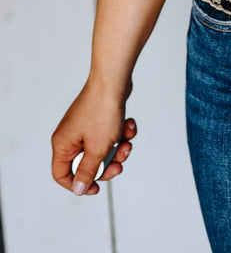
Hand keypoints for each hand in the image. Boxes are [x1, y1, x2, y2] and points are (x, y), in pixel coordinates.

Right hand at [51, 79, 136, 195]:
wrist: (114, 80)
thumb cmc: (102, 111)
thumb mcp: (97, 148)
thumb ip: (87, 171)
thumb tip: (78, 190)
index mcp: (63, 144)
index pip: (61, 174)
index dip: (78, 184)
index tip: (97, 187)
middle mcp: (70, 135)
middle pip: (86, 164)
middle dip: (106, 164)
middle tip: (119, 163)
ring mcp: (84, 126)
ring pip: (101, 149)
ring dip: (118, 148)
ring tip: (127, 141)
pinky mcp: (98, 118)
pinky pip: (109, 135)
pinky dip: (121, 133)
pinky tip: (129, 124)